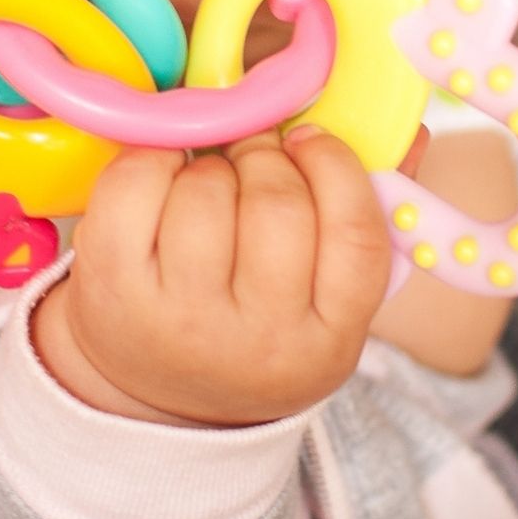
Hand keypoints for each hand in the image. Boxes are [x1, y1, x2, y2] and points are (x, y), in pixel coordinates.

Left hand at [32, 125, 425, 426]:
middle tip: (253, 151)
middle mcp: (254, 340)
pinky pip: (136, 182)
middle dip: (264, 155)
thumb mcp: (323, 297)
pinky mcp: (112, 287)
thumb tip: (406, 130)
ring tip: (209, 176)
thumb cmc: (253, 320)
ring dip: (209, 160)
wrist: (155, 388)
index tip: (311, 139)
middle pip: (277, 205)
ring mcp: (178, 318)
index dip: (336, 166)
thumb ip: (367, 212)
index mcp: (327, 341)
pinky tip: (163, 175)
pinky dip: (152, 156)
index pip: (356, 235)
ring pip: (206, 188)